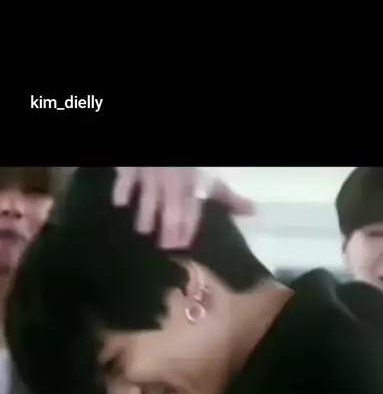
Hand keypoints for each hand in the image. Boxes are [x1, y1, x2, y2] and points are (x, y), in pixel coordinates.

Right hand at [113, 167, 254, 248]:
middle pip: (171, 207)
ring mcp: (152, 172)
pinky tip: (119, 204)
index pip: (191, 209)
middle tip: (165, 248)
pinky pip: (127, 178)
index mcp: (193, 182)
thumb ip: (226, 197)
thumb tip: (251, 212)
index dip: (188, 227)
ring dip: (146, 214)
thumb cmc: (189, 169)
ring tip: (144, 232)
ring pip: (149, 195)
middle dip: (169, 228)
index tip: (183, 246)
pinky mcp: (134, 166)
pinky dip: (122, 190)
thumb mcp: (209, 178)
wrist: (168, 145)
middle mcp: (173, 178)